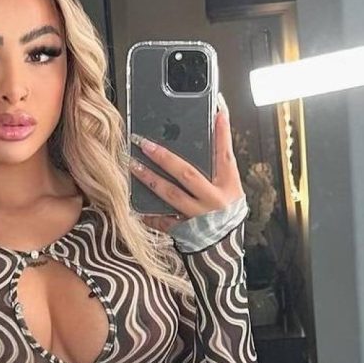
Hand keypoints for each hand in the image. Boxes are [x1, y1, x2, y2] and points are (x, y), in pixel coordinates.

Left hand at [129, 92, 244, 233]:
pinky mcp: (183, 230)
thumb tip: (211, 131)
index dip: (223, 134)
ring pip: (170, 194)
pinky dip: (148, 213)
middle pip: (187, 174)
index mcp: (228, 186)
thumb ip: (218, 167)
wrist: (225, 249)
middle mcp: (213, 200)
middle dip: (164, 157)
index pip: (225, 155)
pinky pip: (162, 220)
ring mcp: (197, 216)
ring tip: (133, 165)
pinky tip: (134, 204)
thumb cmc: (226, 213)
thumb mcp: (230, 189)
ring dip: (150, 179)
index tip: (218, 112)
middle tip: (145, 143)